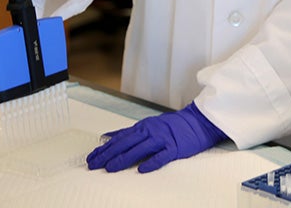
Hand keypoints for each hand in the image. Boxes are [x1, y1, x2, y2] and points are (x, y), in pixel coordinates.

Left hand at [86, 102, 227, 172]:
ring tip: (111, 168)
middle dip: (108, 154)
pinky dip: (152, 162)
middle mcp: (150, 131)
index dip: (104, 149)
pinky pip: (162, 155)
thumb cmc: (172, 126)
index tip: (91, 158)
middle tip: (94, 165)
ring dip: (124, 158)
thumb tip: (107, 137)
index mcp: (143, 127)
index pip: (119, 139)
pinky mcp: (175, 147)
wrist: (198, 121)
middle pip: (126, 143)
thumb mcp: (148, 125)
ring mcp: (162, 139)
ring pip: (140, 149)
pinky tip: (142, 169)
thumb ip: (128, 132)